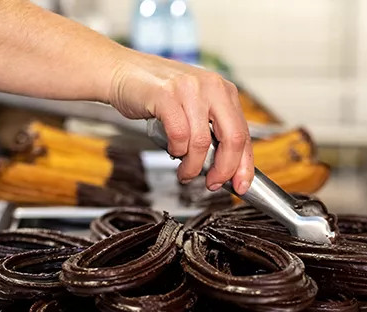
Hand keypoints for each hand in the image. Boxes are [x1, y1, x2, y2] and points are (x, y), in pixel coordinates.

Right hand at [107, 49, 252, 193]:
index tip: (240, 185)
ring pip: (202, 142)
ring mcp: (190, 89)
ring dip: (193, 166)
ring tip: (185, 171)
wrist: (122, 71)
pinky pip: (179, 135)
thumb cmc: (157, 93)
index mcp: (224, 91)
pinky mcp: (166, 95)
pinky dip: (176, 150)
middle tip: (213, 183)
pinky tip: (172, 150)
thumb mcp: (195, 107)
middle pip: (233, 138)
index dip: (244, 165)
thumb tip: (226, 167)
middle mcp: (212, 87)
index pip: (244, 134)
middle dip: (224, 169)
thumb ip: (212, 130)